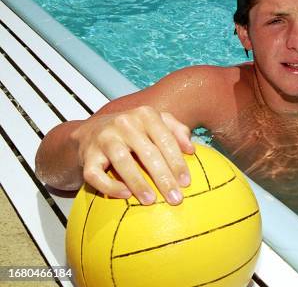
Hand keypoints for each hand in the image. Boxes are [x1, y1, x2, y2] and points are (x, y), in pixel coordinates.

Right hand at [72, 106, 194, 204]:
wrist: (92, 131)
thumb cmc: (134, 130)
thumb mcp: (156, 122)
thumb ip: (177, 131)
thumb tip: (191, 150)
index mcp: (145, 115)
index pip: (165, 140)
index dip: (177, 162)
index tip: (186, 183)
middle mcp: (124, 123)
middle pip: (148, 153)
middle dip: (164, 178)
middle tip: (175, 199)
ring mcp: (104, 138)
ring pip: (123, 162)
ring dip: (138, 183)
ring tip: (151, 201)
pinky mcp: (87, 155)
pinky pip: (96, 174)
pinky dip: (110, 186)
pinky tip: (125, 195)